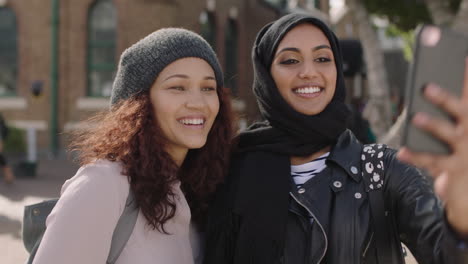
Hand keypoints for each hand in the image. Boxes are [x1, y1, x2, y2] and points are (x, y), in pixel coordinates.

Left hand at [397, 57, 467, 236]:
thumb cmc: (463, 152)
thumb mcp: (459, 130)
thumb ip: (451, 110)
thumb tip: (426, 87)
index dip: (467, 75)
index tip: (463, 56)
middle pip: (461, 110)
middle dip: (444, 97)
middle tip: (426, 86)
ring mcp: (466, 151)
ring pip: (447, 134)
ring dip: (431, 124)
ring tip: (415, 116)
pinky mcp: (455, 170)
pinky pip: (432, 161)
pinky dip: (416, 156)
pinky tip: (401, 151)